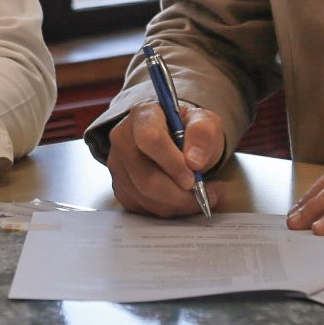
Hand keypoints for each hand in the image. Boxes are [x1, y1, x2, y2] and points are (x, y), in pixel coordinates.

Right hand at [104, 101, 227, 216]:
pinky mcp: (120, 187)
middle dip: (179, 194)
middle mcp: (123, 139)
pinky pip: (143, 208)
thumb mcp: (205, 122)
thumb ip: (203, 134)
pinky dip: (168, 209)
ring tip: (201, 195)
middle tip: (204, 193)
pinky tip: (183, 199)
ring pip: (145, 197)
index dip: (172, 163)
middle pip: (145, 177)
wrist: (175, 138)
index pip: (150, 139)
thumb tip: (195, 161)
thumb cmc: (188, 129)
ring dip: (177, 204)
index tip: (194, 177)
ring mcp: (118, 165)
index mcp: (143, 115)